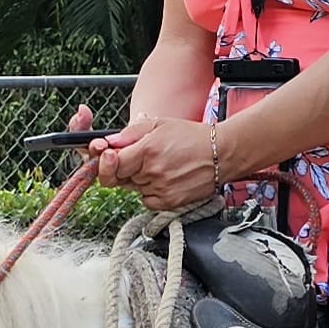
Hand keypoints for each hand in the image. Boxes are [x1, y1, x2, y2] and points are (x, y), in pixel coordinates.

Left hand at [94, 113, 228, 211]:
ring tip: (160, 165)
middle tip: (136, 159)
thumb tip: (107, 143)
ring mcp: (161, 190)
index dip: (107, 161)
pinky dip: (149, 191)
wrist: (222, 154)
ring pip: (134, 189)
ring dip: (138, 179)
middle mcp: (153, 172)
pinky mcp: (169, 203)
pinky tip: (164, 178)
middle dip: (122, 169)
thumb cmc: (191, 136)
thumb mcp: (159, 124)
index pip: (111, 164)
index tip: (111, 156)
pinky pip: (146, 200)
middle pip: (119, 179)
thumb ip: (129, 133)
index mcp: (147, 150)